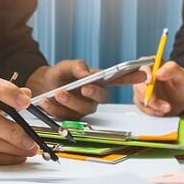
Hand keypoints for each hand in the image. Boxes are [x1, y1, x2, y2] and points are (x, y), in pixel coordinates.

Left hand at [26, 60, 144, 118]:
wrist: (41, 85)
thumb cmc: (60, 74)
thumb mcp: (68, 65)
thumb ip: (78, 67)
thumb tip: (87, 73)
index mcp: (99, 81)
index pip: (118, 80)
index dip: (131, 78)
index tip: (143, 74)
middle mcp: (94, 97)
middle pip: (102, 98)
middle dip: (93, 93)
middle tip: (83, 87)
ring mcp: (83, 108)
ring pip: (82, 108)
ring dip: (70, 101)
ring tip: (57, 92)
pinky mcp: (71, 117)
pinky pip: (65, 115)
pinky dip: (54, 107)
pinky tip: (46, 100)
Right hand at [132, 61, 183, 116]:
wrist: (182, 103)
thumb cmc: (182, 87)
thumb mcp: (183, 77)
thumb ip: (172, 70)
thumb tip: (158, 72)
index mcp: (155, 64)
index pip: (143, 65)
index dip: (144, 73)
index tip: (149, 82)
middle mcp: (146, 75)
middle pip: (137, 82)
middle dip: (146, 93)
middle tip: (155, 100)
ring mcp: (142, 88)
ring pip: (139, 95)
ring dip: (152, 104)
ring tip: (167, 107)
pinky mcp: (141, 99)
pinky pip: (141, 106)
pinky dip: (151, 110)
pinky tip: (161, 111)